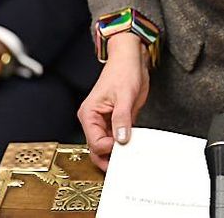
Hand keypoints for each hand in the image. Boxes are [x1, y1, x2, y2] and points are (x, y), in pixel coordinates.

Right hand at [77, 34, 149, 170]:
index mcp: (89, 114)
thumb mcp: (125, 96)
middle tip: (126, 164)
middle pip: (98, 149)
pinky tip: (134, 146)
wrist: (131, 60)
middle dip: (110, 158)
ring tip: (131, 155)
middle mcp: (93, 120)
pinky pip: (118, 137)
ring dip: (118, 151)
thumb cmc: (123, 71)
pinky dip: (125, 143)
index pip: (95, 142)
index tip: (124, 146)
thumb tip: (120, 139)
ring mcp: (105, 121)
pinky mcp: (116, 121)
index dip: (109, 148)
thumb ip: (122, 118)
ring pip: (108, 146)